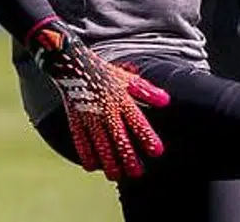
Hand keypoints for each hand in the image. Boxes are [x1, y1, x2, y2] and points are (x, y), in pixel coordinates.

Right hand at [27, 19, 169, 180]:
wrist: (73, 64)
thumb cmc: (104, 74)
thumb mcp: (128, 78)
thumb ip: (147, 91)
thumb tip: (166, 101)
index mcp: (120, 98)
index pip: (137, 121)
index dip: (147, 136)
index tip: (156, 151)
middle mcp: (105, 109)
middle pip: (118, 138)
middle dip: (128, 157)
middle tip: (137, 173)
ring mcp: (89, 116)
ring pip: (100, 144)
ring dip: (108, 162)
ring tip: (116, 176)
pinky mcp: (75, 119)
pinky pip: (80, 140)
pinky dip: (86, 154)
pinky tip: (93, 166)